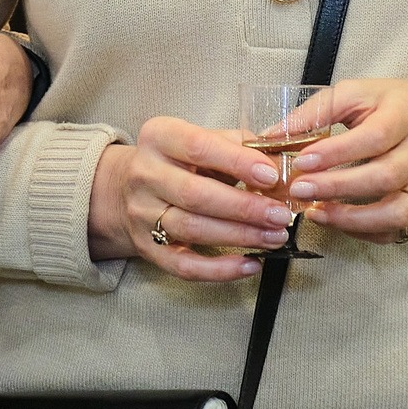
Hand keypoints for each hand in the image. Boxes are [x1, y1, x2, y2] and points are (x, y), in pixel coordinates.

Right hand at [86, 118, 290, 282]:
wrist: (125, 188)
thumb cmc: (178, 161)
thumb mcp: (201, 138)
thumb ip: (238, 146)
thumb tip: (282, 163)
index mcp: (159, 138)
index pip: (198, 147)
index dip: (237, 162)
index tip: (271, 175)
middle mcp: (145, 174)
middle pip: (196, 194)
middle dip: (244, 208)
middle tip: (281, 215)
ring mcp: (143, 214)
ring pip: (193, 230)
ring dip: (240, 236)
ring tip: (275, 237)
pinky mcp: (147, 248)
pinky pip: (184, 266)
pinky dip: (220, 270)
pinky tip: (250, 264)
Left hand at [285, 79, 407, 243]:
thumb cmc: (400, 107)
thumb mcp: (364, 93)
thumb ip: (319, 110)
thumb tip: (272, 135)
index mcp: (407, 113)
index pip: (374, 136)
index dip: (336, 152)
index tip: (301, 161)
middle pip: (384, 176)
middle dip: (337, 187)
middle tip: (299, 190)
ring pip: (397, 211)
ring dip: (352, 219)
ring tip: (316, 214)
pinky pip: (399, 229)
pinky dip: (366, 232)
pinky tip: (339, 223)